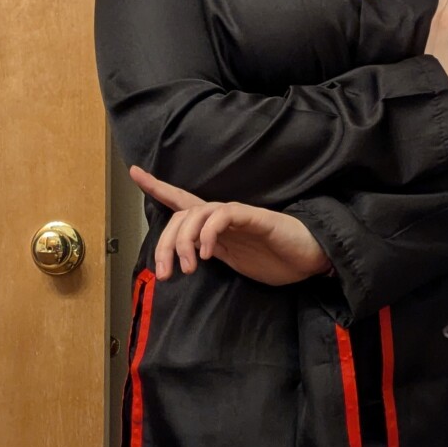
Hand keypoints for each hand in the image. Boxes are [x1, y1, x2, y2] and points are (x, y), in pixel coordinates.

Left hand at [130, 167, 330, 286]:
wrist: (312, 258)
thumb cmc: (277, 259)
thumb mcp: (235, 261)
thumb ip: (211, 253)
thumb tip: (185, 258)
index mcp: (216, 227)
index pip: (182, 203)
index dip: (158, 187)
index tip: (135, 172)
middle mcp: (223, 216)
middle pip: (181, 215)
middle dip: (165, 242)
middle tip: (163, 273)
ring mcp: (239, 215)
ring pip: (197, 214)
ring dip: (183, 241)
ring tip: (187, 268)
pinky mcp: (255, 218)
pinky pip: (224, 216)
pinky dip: (209, 232)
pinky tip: (206, 253)